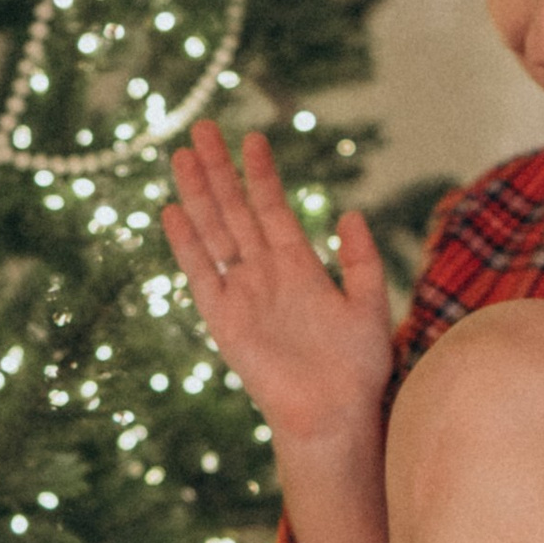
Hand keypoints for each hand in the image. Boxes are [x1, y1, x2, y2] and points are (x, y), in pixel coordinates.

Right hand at [162, 120, 393, 451]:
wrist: (333, 415)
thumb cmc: (357, 369)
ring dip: (199, 194)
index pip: (273, 208)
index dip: (262, 174)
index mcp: (300, 266)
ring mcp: (242, 294)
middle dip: (220, 169)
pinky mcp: (223, 320)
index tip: (252, 137)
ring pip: (215, 232)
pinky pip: (201, 274)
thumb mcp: (371, 306)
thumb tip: (351, 213)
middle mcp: (265, 274)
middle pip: (236, 211)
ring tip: (181, 155)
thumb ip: (362, 261)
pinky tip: (173, 211)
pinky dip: (187, 244)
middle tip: (203, 127)